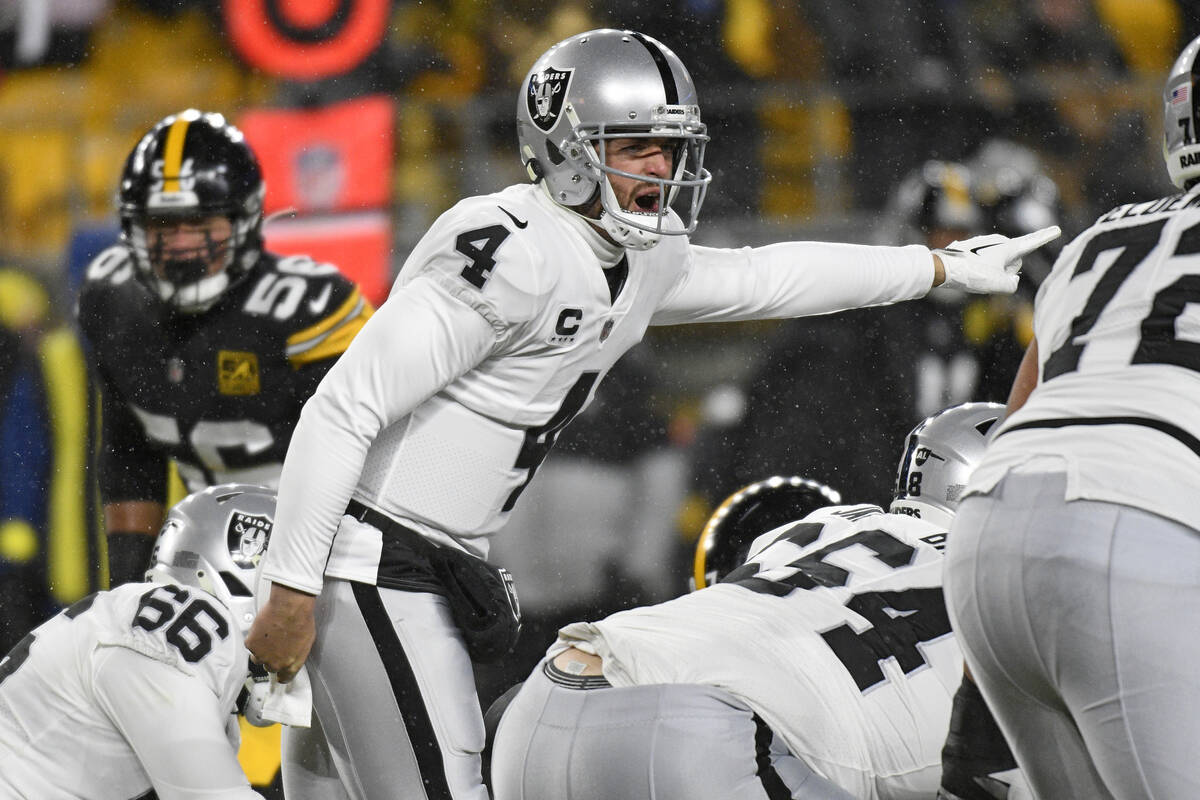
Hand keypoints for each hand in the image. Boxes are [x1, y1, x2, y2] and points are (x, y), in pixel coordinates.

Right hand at [245, 582, 316, 683]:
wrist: (289, 607)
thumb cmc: (301, 620)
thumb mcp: (307, 641)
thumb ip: (297, 654)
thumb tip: (292, 654)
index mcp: (292, 664)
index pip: (285, 678)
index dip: (282, 674)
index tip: (280, 672)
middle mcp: (276, 663)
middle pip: (269, 667)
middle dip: (271, 658)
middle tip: (274, 645)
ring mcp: (262, 655)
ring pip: (257, 658)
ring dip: (261, 650)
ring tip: (268, 636)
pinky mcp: (251, 644)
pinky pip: (250, 645)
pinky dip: (254, 638)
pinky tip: (262, 628)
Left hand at [932, 225, 1060, 293]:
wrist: (944, 268)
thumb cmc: (972, 275)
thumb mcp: (998, 285)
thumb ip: (1012, 284)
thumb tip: (1010, 280)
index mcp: (1008, 248)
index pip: (1032, 242)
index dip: (1045, 237)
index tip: (1056, 229)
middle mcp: (998, 242)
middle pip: (1013, 260)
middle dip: (1006, 270)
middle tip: (989, 276)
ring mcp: (984, 243)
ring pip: (997, 262)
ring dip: (991, 270)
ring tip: (975, 274)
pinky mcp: (973, 247)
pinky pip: (983, 262)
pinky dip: (979, 269)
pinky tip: (967, 272)